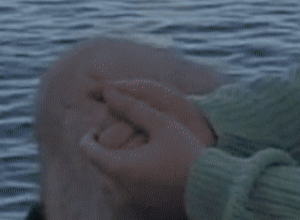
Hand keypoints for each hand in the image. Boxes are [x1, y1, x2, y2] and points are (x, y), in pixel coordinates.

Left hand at [78, 82, 214, 219]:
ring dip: (115, 165)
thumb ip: (132, 107)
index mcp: (119, 167)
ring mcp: (130, 201)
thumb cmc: (187, 154)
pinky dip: (127, 179)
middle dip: (104, 150)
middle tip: (120, 138)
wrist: (212, 190)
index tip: (100, 128)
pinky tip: (146, 169)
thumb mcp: (161, 124)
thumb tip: (108, 92)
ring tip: (134, 152)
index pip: (87, 149)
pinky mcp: (142, 210)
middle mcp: (119, 189)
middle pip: (98, 165)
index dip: (90, 135)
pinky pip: (123, 192)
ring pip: (109, 180)